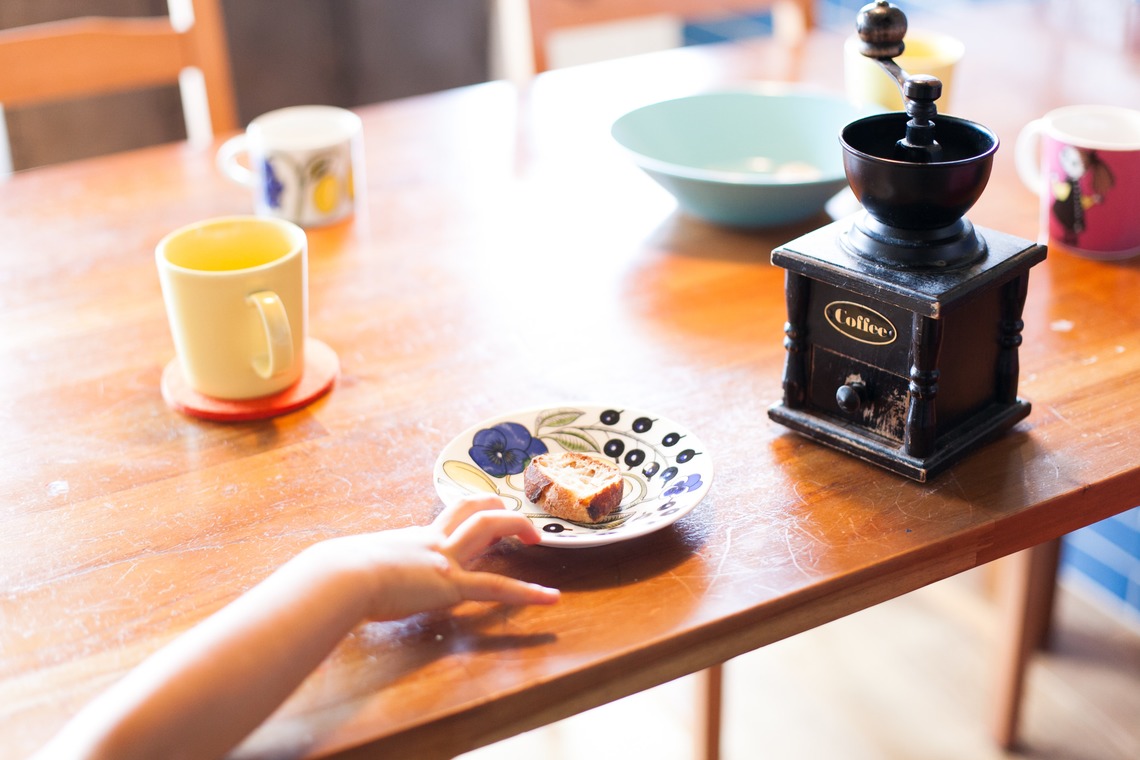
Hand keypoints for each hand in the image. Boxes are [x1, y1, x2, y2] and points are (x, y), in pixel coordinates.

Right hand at [305, 495, 559, 621]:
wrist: (340, 577)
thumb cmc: (335, 575)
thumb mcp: (351, 566)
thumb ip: (357, 569)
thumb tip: (334, 576)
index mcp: (412, 539)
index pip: (447, 517)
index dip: (468, 510)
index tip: (482, 508)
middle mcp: (432, 541)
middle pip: (472, 510)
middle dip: (497, 508)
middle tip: (514, 515)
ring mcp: (444, 559)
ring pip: (489, 528)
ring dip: (517, 527)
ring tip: (538, 538)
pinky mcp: (450, 584)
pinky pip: (497, 586)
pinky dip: (527, 592)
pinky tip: (549, 598)